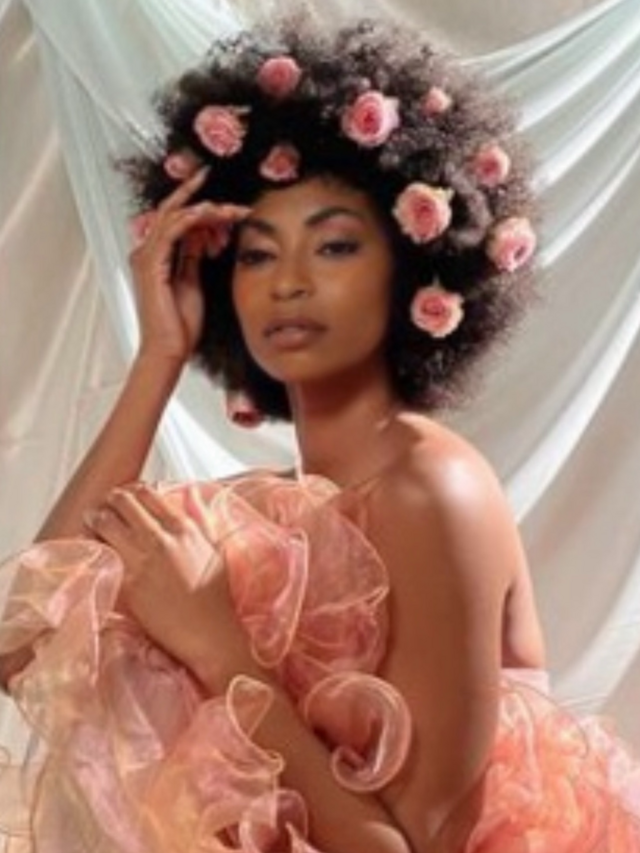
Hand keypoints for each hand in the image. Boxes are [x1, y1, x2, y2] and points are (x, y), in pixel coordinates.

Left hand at [84, 483, 251, 689]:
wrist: (207, 631)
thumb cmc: (215, 593)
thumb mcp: (215, 546)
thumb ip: (201, 515)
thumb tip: (190, 489)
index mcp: (183, 528)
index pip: (148, 493)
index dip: (133, 491)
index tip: (127, 497)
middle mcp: (161, 539)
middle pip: (122, 502)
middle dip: (110, 501)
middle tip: (105, 508)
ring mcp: (142, 560)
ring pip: (105, 523)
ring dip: (96, 519)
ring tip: (93, 523)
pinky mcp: (127, 582)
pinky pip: (102, 553)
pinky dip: (94, 546)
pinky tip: (95, 548)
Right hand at [129, 168, 250, 363]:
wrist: (169, 349)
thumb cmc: (180, 324)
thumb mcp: (192, 281)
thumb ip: (192, 256)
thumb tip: (201, 234)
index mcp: (154, 256)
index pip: (175, 220)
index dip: (199, 208)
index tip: (222, 202)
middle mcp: (146, 252)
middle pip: (171, 211)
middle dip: (194, 193)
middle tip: (211, 174)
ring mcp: (146, 257)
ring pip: (174, 217)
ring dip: (204, 209)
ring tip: (229, 208)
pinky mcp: (151, 265)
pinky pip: (171, 231)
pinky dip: (191, 219)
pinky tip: (209, 214)